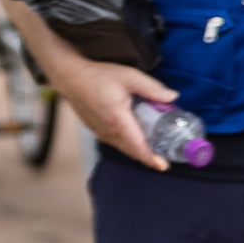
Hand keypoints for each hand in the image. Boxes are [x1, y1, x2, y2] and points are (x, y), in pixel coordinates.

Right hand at [46, 56, 178, 168]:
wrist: (70, 77)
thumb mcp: (130, 77)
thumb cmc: (99, 76)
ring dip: (139, 151)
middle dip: (149, 157)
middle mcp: (107, 130)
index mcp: (117, 119)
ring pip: (123, 148)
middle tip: (167, 158)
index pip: (137, 145)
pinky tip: (140, 139)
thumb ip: (152, 88)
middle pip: (131, 151)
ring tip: (157, 151)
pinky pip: (116, 142)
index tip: (163, 167)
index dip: (150, 158)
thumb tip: (173, 97)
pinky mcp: (96, 130)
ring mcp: (100, 131)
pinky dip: (129, 145)